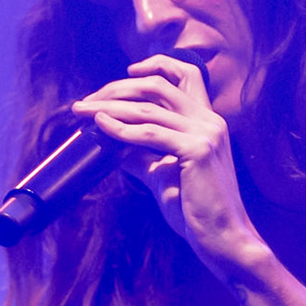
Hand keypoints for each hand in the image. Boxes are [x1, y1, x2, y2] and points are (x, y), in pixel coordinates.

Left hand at [73, 53, 268, 277]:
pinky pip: (149, 133)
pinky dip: (120, 129)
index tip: (127, 73)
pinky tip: (100, 128)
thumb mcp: (164, 177)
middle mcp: (210, 120)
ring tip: (82, 112)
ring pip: (148, 108)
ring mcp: (206, 133)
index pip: (188, 74)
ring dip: (109, 107)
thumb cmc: (197, 211)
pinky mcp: (197, 150)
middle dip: (118, 88)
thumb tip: (113, 147)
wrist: (224, 239)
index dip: (156, 65)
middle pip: (158, 85)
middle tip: (88, 101)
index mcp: (208, 122)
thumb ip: (143, 157)